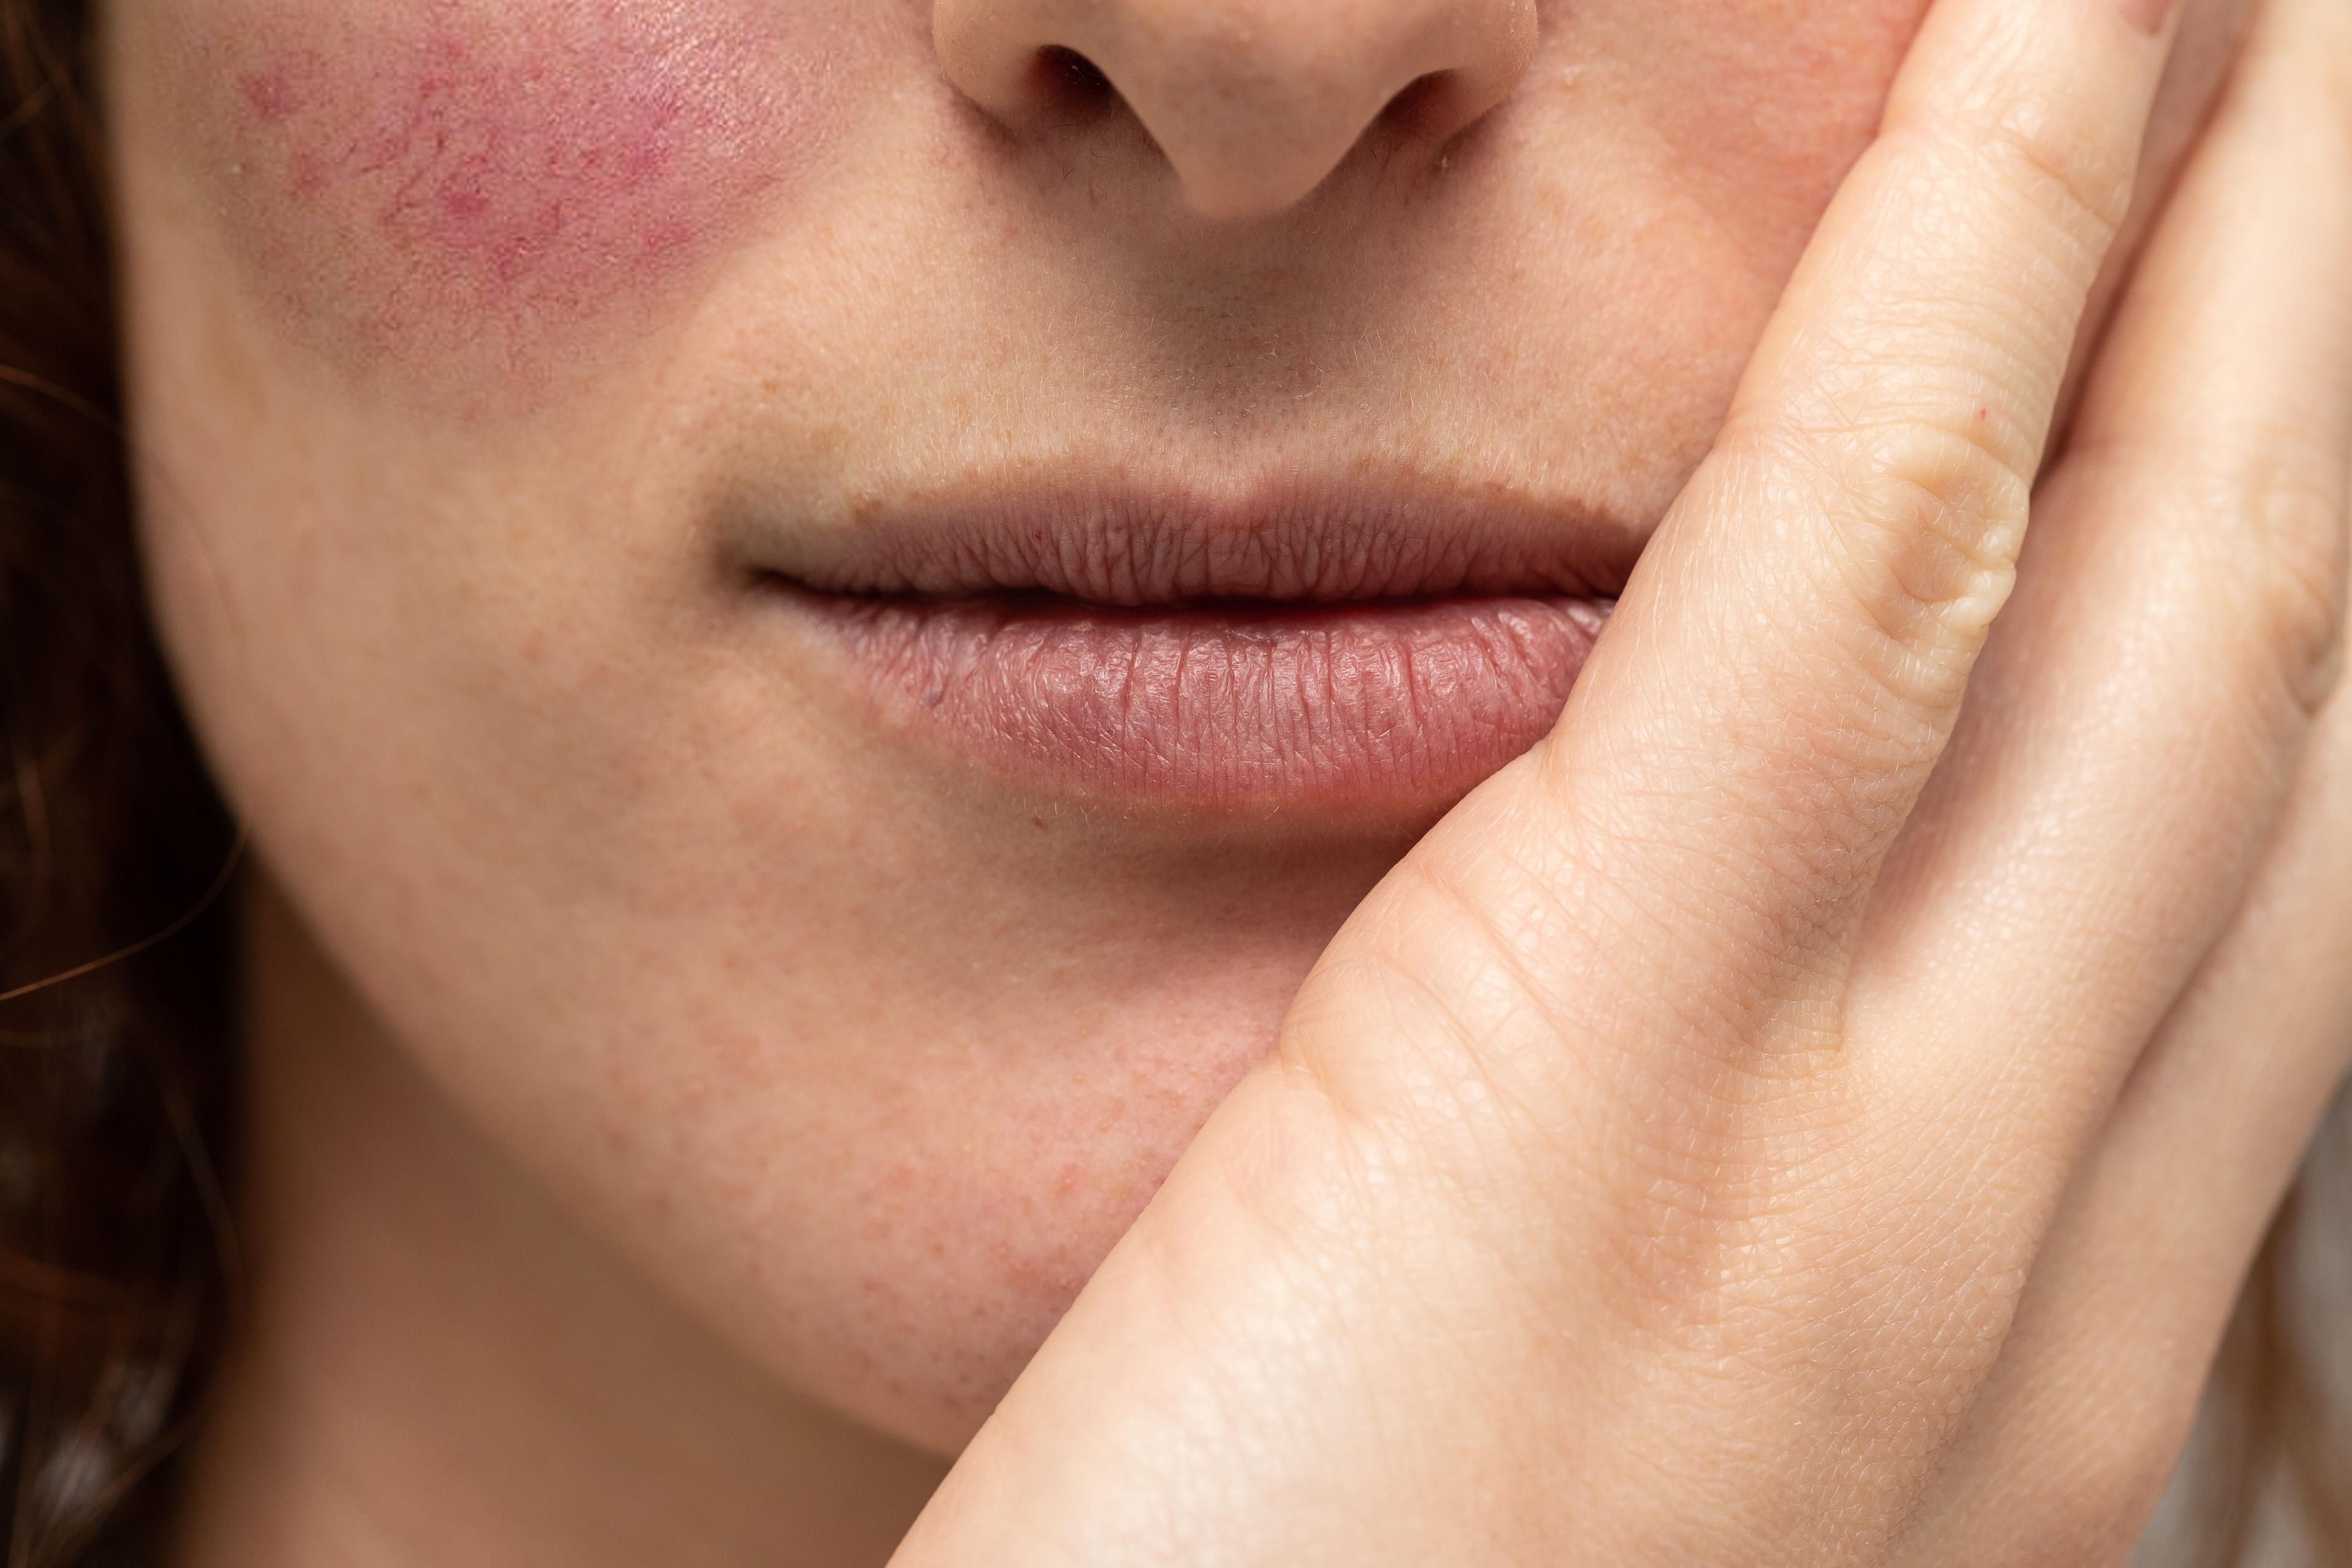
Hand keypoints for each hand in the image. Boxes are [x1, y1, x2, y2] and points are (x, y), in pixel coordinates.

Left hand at [891, 0, 2351, 1558]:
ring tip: (2276, 13)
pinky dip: (1973, 274)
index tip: (2306, 376)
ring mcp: (1877, 1159)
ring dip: (2246, 259)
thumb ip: (1755, 1236)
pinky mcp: (1615, 1051)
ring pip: (2160, 594)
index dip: (2312, 579)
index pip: (2238, 888)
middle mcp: (2038, 1251)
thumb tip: (1760, 1018)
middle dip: (2342, 366)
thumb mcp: (1647, 1448)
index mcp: (2023, 1345)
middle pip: (2276, 699)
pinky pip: (1853, 574)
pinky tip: (2045, 46)